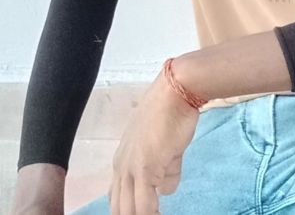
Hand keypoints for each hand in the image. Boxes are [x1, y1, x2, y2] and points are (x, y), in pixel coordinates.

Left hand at [108, 70, 200, 213]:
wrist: (176, 92)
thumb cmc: (172, 113)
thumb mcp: (166, 148)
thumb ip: (165, 171)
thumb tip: (164, 190)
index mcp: (122, 160)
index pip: (118, 198)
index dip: (129, 211)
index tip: (143, 212)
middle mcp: (120, 167)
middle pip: (119, 208)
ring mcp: (130, 168)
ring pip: (129, 210)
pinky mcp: (144, 169)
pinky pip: (145, 206)